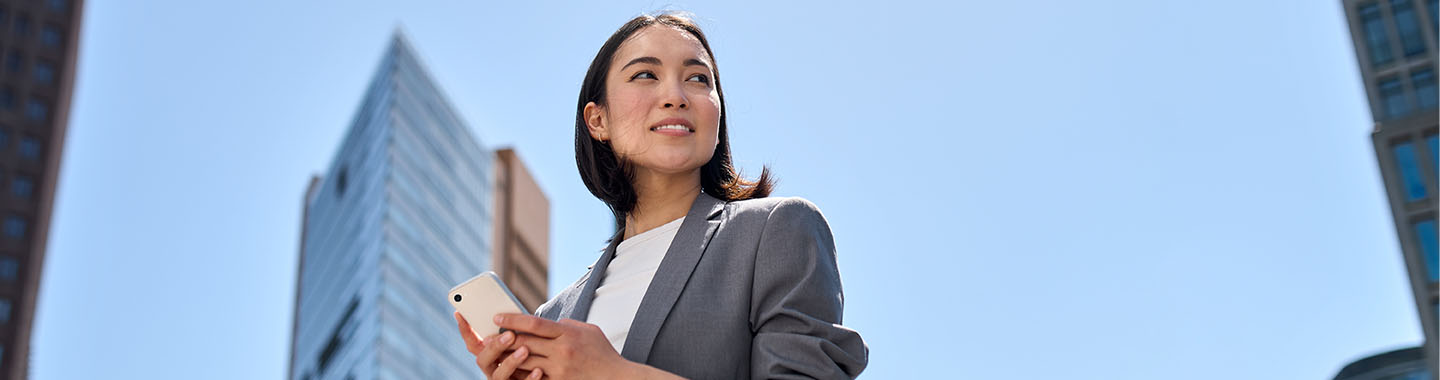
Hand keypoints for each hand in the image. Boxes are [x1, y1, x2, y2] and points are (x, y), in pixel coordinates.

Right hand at [455, 312, 543, 379]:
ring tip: (525, 350)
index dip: (465, 330)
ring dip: (511, 362)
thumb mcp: (518, 342)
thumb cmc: (530, 356)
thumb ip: (510, 333)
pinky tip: (539, 370)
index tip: (460, 313)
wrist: (544, 376)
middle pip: (483, 359)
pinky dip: (530, 378)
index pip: (472, 344)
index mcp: (489, 356)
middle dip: (495, 346)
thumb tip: (505, 312)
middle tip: (510, 335)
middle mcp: (492, 369)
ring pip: (499, 375)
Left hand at [494, 314, 637, 378]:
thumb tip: (548, 323)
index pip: (534, 323)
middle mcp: (561, 350)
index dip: (512, 319)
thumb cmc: (602, 353)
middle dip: (503, 339)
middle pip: (524, 342)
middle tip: (488, 336)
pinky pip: (533, 377)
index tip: (498, 317)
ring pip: (524, 361)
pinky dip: (520, 373)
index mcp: (567, 333)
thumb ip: (566, 325)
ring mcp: (559, 369)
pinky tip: (510, 369)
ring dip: (507, 357)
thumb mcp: (587, 330)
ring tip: (494, 352)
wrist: (615, 378)